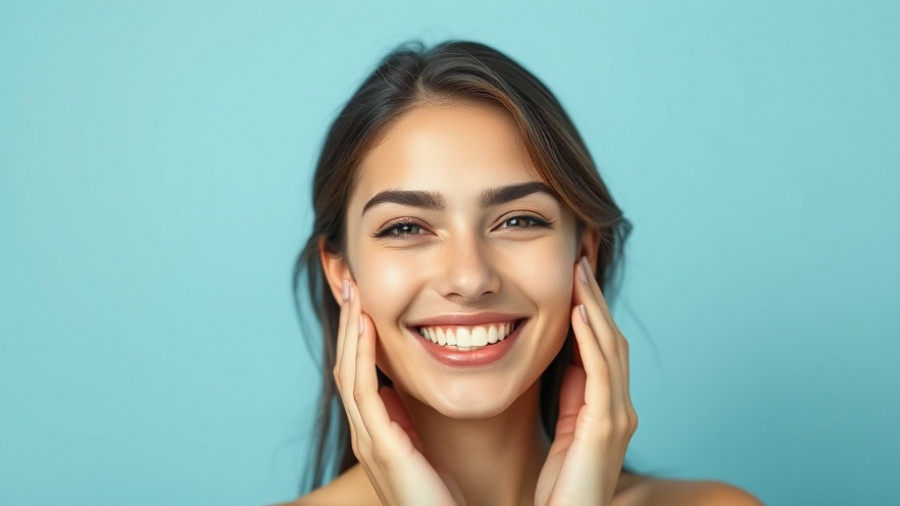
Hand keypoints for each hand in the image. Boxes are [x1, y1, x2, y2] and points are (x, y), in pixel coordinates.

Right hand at [333, 279, 459, 505]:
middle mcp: (365, 433)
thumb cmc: (442, 495)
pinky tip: (365, 325)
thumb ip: (405, 420)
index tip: (361, 299)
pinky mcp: (381, 447)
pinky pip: (363, 390)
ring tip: (353, 292)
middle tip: (349, 282)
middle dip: (346, 324)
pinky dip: (361, 354)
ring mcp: (369, 441)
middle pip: (345, 366)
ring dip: (349, 330)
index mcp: (376, 431)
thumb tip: (394, 389)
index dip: (356, 336)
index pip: (357, 373)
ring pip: (348, 372)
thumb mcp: (421, 448)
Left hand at [534, 257, 637, 505]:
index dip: (592, 311)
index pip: (604, 348)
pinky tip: (579, 314)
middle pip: (612, 340)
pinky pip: (600, 374)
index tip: (576, 277)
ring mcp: (617, 418)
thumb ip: (573, 398)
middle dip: (596, 299)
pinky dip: (591, 340)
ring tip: (579, 273)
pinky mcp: (605, 428)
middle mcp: (621, 409)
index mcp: (609, 409)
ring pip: (610, 349)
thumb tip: (570, 359)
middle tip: (581, 260)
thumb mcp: (565, 433)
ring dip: (594, 308)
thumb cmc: (562, 487)